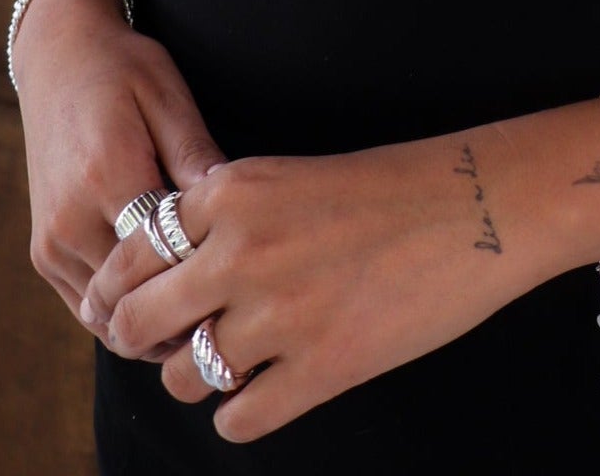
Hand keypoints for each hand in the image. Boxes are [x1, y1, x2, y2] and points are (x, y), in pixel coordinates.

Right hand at [14, 0, 227, 355]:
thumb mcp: (170, 99)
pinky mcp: (43, 253)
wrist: (58, 60)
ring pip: (109, 316)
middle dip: (186, 313)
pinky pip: (87, 306)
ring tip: (212, 316)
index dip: (210, 280)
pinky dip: (128, 313)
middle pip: (137, 299)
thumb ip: (197, 158)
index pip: (165, 257)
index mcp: (106, 177)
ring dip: (156, 321)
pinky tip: (173, 301)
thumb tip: (237, 208)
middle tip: (241, 318)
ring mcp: (50, 244)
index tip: (254, 291)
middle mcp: (69, 222)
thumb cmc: (125, 71)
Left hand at [79, 138, 545, 443]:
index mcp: (230, 193)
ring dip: (197, 378)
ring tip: (233, 363)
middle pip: (137, 322)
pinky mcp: (322, 367)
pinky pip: (239, 419)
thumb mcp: (287, 179)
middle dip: (142, 341)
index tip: (129, 306)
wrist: (478, 205)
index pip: (130, 256)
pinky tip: (267, 390)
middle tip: (166, 345)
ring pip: (182, 378)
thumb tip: (167, 280)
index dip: (120, 289)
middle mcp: (241, 251)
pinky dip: (242, 414)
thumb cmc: (391, 187)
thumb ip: (223, 219)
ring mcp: (279, 314)